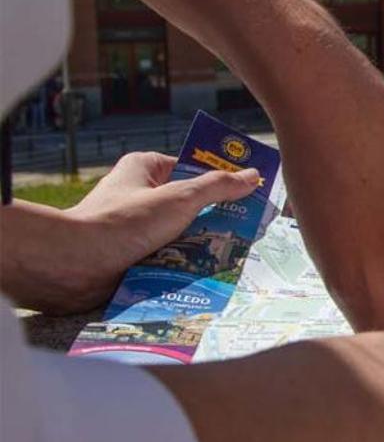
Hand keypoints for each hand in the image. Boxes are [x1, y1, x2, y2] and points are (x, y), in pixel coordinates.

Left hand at [0, 151, 258, 313]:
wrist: (74, 265)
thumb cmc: (123, 223)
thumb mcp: (180, 198)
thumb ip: (217, 187)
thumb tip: (252, 176)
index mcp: (144, 168)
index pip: (191, 167)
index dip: (219, 179)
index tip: (248, 193)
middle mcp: (137, 194)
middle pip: (188, 203)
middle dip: (213, 217)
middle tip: (245, 230)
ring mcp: (133, 226)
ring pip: (178, 232)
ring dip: (198, 246)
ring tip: (228, 256)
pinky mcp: (129, 254)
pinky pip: (164, 256)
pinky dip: (180, 265)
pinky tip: (202, 274)